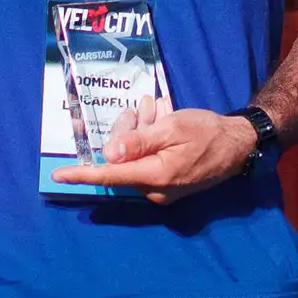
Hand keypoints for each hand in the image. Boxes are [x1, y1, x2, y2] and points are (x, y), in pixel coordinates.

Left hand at [50, 97, 258, 203]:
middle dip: (127, 131)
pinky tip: (161, 119)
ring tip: (158, 109)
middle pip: (122, 159)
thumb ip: (139, 141)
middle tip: (144, 108)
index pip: (110, 176)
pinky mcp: (168, 184)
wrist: (238, 145)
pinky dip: (150, 140)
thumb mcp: (172, 128)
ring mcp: (162, 189)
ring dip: (141, 131)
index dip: (82, 174)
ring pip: (133, 157)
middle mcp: (155, 189)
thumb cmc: (207, 132)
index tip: (58, 175)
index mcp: (155, 176)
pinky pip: (147, 161)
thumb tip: (108, 154)